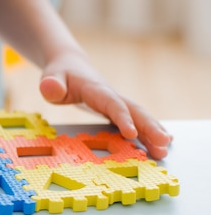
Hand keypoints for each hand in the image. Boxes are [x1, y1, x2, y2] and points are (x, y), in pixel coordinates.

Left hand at [39, 51, 171, 158]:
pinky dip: (146, 132)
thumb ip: (51, 84)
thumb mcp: (51, 77)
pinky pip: (133, 121)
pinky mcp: (116, 110)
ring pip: (138, 117)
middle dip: (149, 127)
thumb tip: (50, 88)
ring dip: (152, 132)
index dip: (122, 118)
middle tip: (163, 144)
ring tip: (164, 150)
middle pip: (134, 111)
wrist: (70, 65)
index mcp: (96, 89)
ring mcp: (116, 103)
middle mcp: (111, 96)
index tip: (131, 134)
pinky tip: (158, 144)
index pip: (112, 104)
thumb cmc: (60, 74)